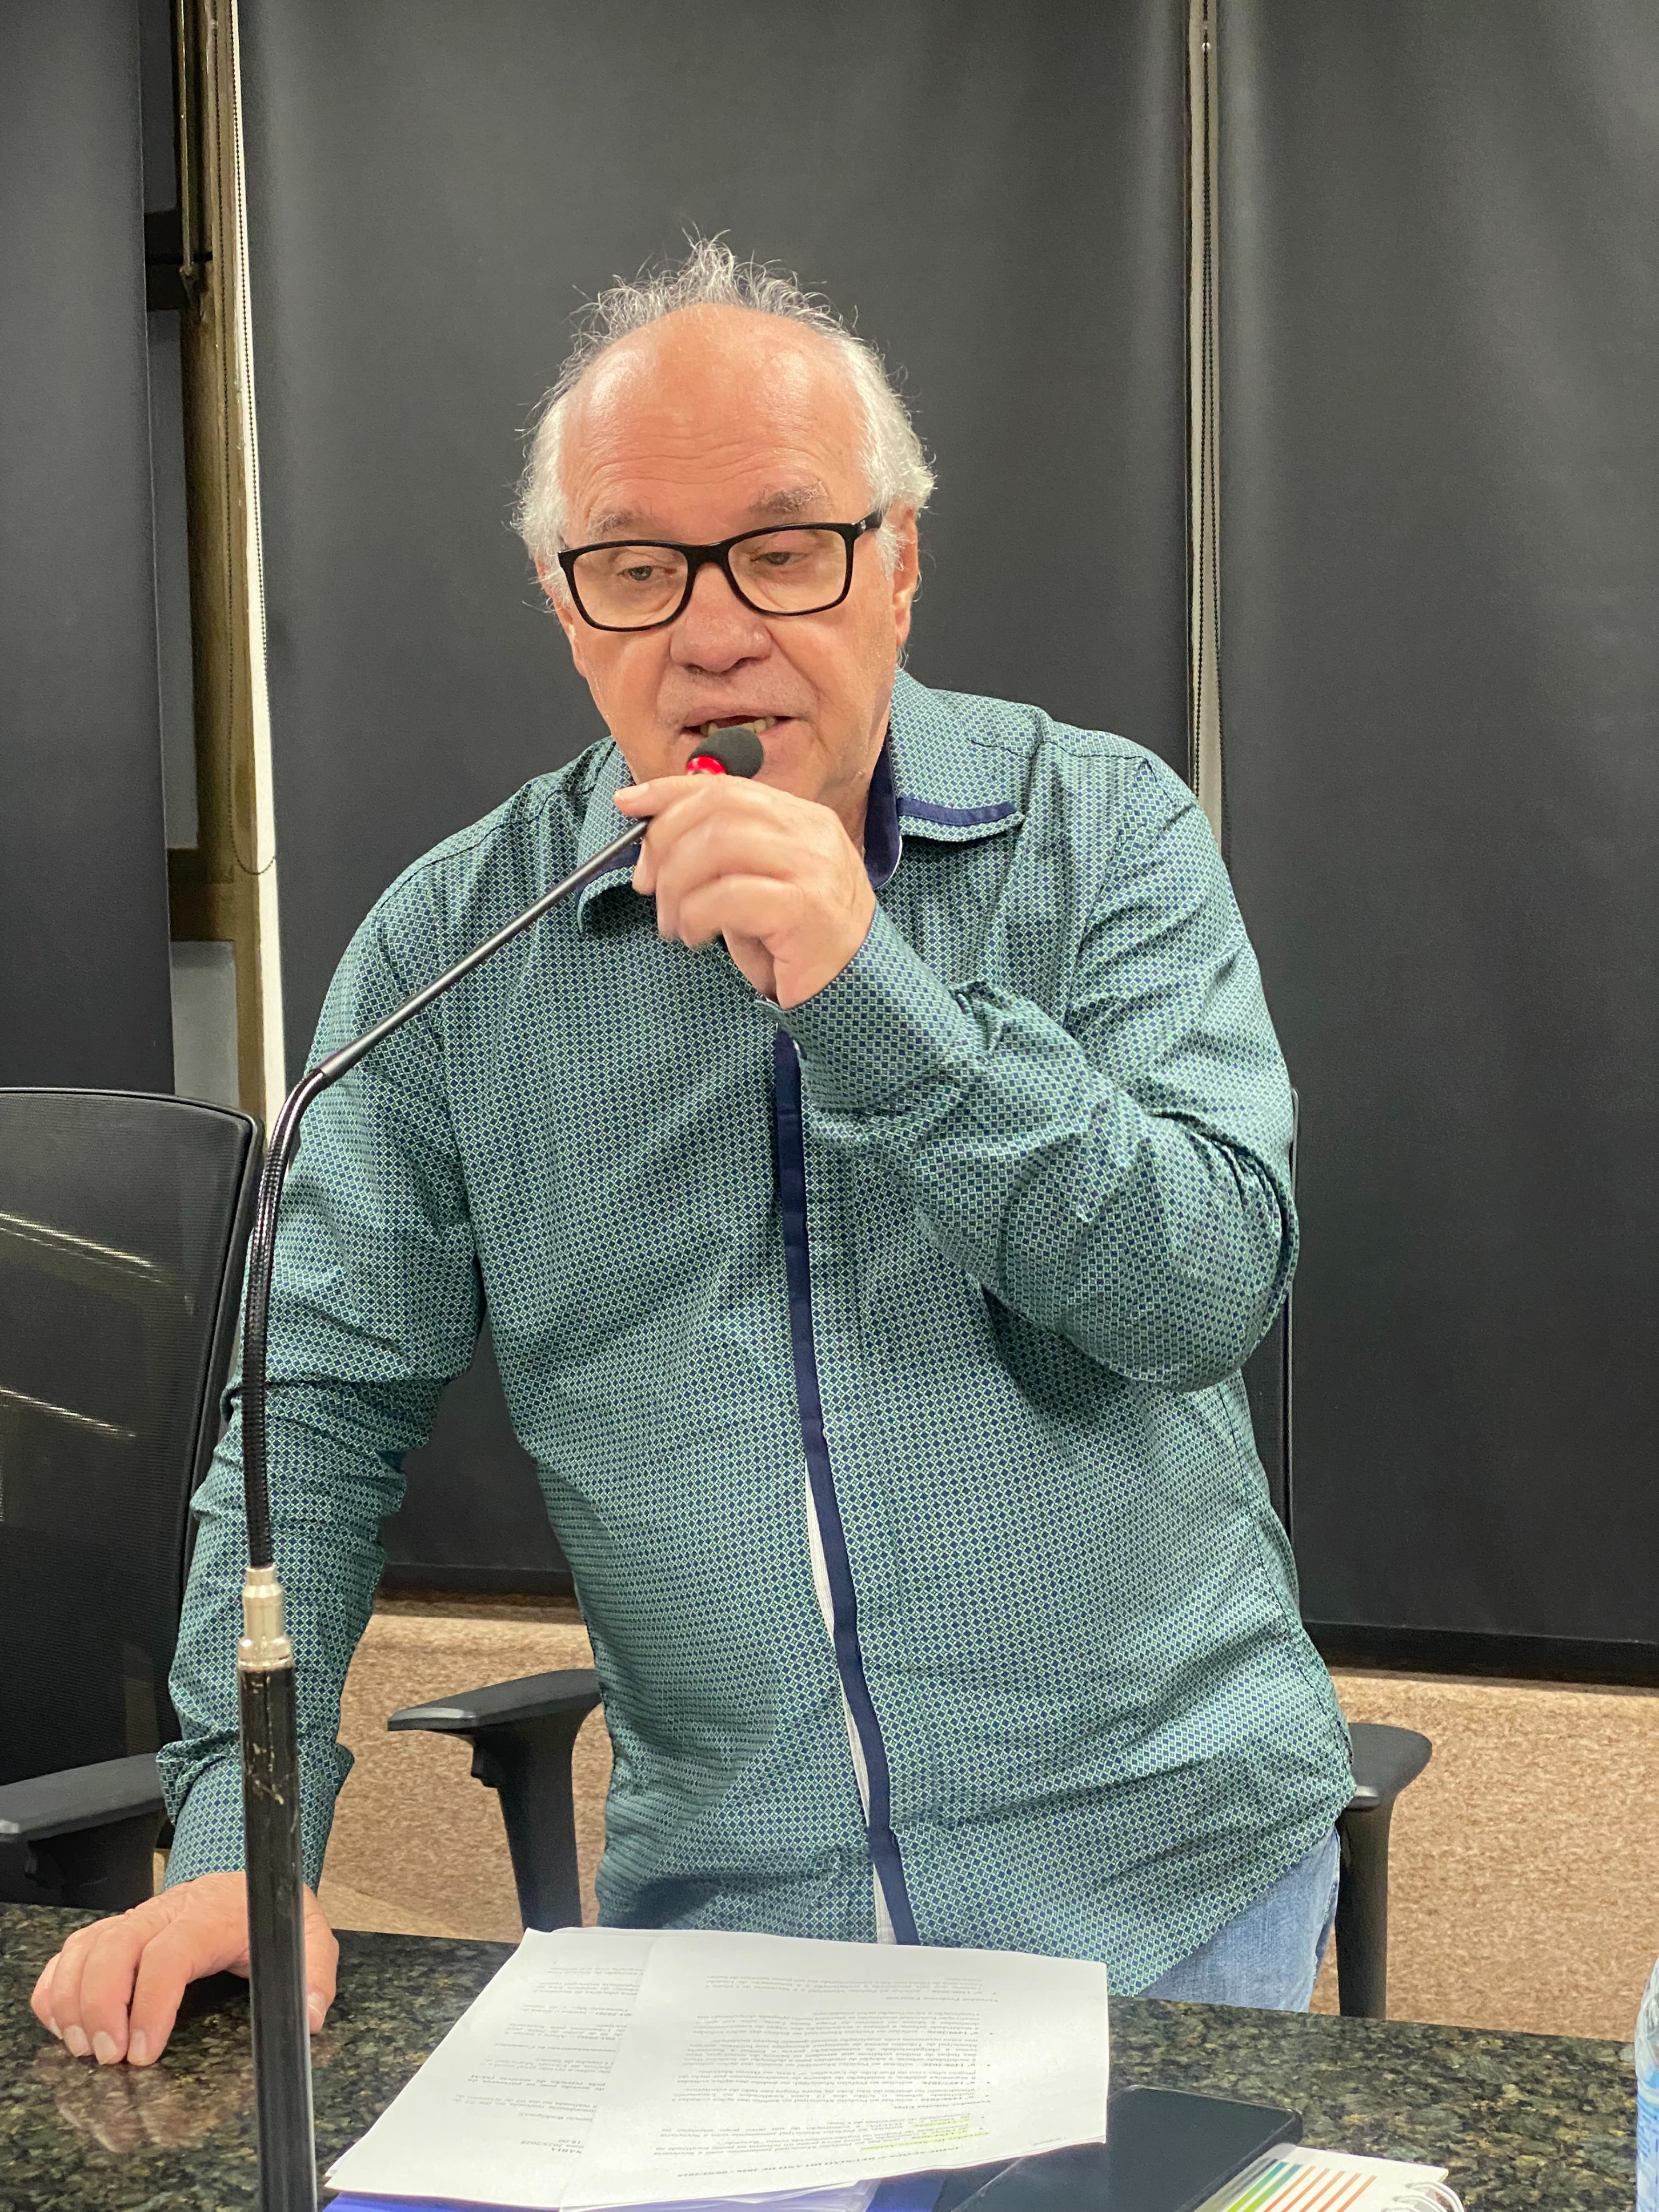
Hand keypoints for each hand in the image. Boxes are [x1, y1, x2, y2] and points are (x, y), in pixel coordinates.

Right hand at [30, 1870, 337, 2067]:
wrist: (248, 1879)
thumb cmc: (268, 1913)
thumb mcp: (306, 1935)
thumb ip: (314, 1973)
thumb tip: (309, 2016)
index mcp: (212, 1913)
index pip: (170, 1951)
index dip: (151, 2002)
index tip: (145, 2051)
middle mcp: (168, 1911)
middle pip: (115, 1945)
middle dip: (101, 2005)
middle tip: (108, 2056)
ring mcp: (137, 1918)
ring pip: (87, 1946)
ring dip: (74, 1999)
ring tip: (83, 2047)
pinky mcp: (117, 1930)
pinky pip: (73, 1950)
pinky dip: (58, 1985)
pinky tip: (63, 2022)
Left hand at [619, 773, 874, 1005]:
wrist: (854, 991)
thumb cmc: (798, 944)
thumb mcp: (756, 886)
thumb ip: (718, 857)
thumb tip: (652, 845)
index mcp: (802, 819)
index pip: (727, 787)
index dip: (670, 792)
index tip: (629, 805)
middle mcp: (812, 834)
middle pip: (718, 807)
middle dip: (665, 842)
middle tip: (649, 886)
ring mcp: (813, 868)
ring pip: (718, 845)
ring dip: (677, 885)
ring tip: (674, 922)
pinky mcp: (805, 908)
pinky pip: (729, 896)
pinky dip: (697, 915)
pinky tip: (696, 936)